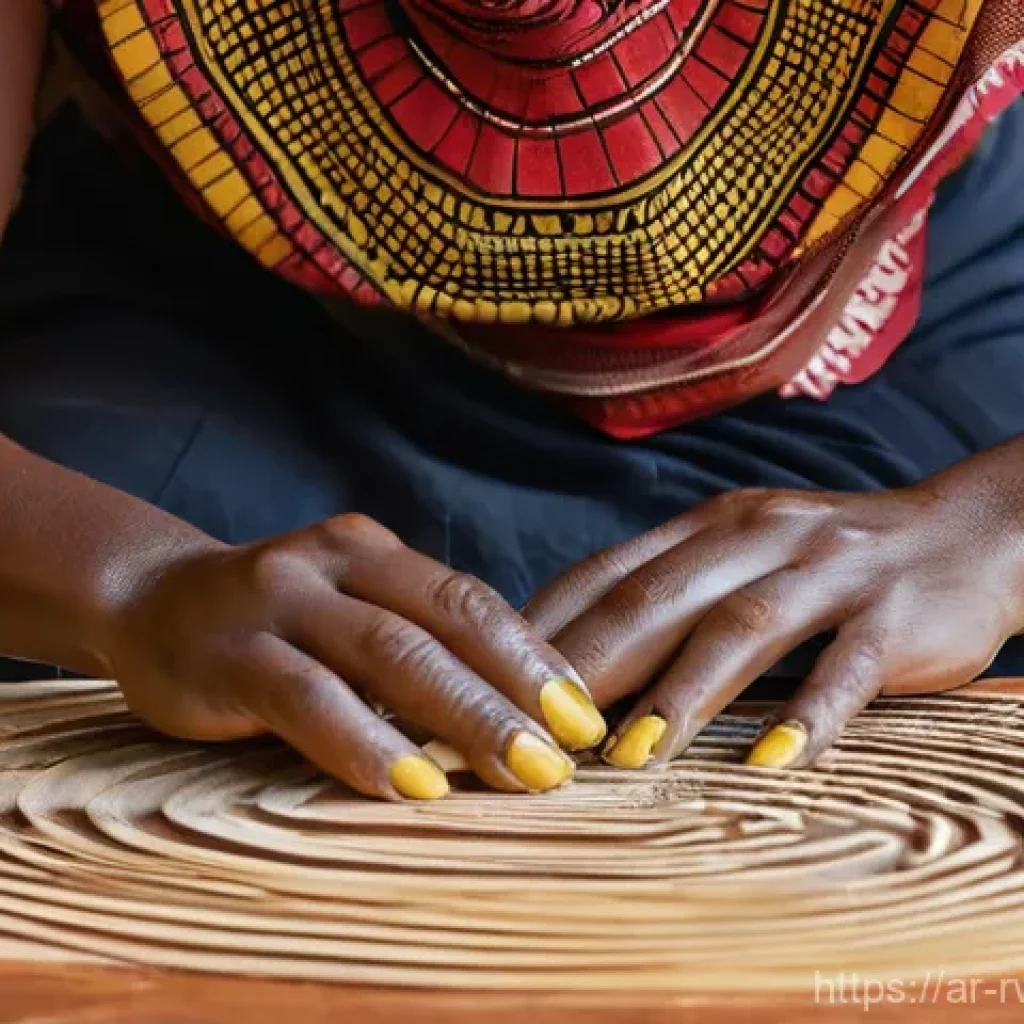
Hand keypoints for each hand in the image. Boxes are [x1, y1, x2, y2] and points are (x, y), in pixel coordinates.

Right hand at [103, 514, 605, 799]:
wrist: (149, 602)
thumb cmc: (275, 625)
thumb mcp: (348, 613)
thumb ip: (413, 642)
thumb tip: (515, 709)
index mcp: (375, 551)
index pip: (470, 600)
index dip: (534, 655)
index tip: (586, 713)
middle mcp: (334, 562)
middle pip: (445, 621)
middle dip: (517, 688)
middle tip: (572, 751)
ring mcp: (280, 601)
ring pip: (389, 654)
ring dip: (462, 715)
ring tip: (520, 772)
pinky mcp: (231, 655)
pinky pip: (309, 698)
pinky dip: (365, 742)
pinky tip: (409, 784)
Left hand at [524, 448, 1023, 770]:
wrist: (964, 531)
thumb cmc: (825, 559)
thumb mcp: (740, 551)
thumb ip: (667, 589)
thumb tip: (568, 652)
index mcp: (710, 525)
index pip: (610, 571)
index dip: (547, 624)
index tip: (490, 678)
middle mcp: (759, 537)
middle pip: (659, 597)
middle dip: (592, 662)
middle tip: (534, 727)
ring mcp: (829, 572)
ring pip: (742, 628)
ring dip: (682, 692)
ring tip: (630, 753)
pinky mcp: (894, 616)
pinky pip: (847, 668)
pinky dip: (807, 715)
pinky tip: (770, 763)